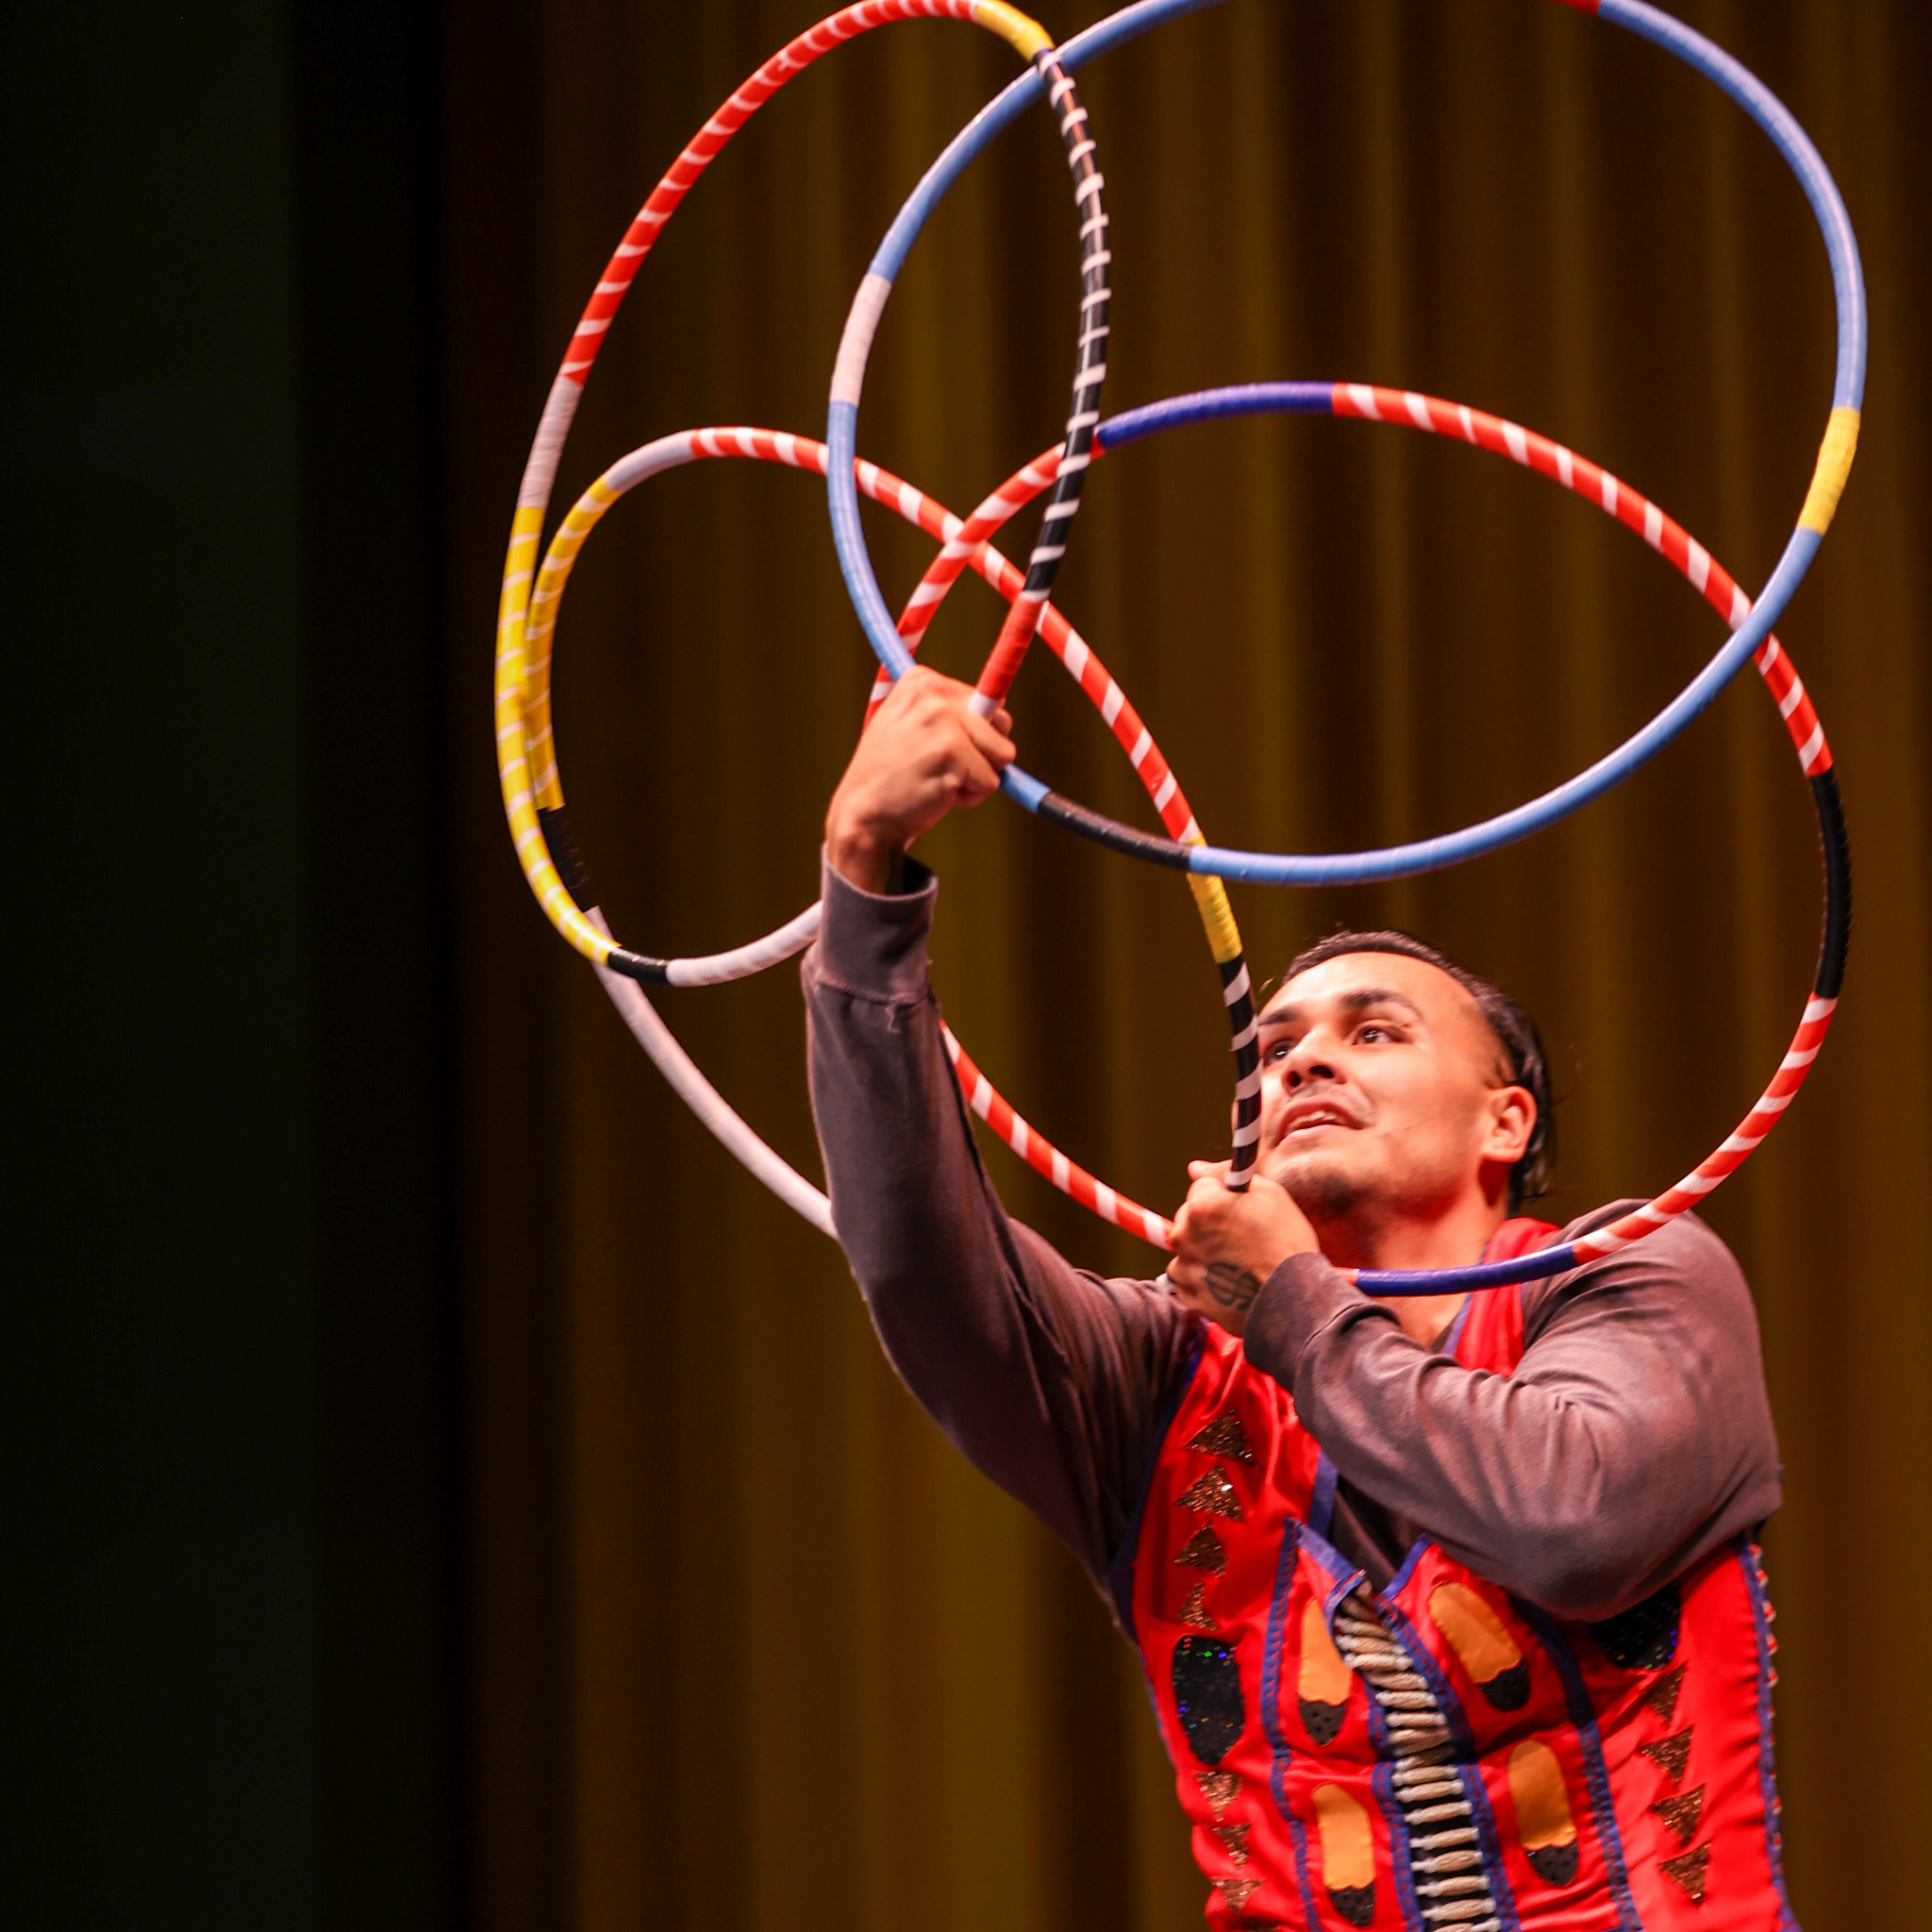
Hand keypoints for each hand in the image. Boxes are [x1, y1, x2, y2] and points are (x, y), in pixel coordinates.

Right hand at [825, 667, 1015, 891]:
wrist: (862, 814)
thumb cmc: (892, 775)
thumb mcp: (909, 725)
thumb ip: (950, 711)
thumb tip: (999, 706)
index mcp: (922, 680)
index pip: (986, 701)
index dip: (972, 735)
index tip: (934, 748)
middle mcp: (933, 694)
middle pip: (1002, 723)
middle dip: (983, 753)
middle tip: (940, 766)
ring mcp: (943, 723)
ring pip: (1002, 753)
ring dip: (978, 775)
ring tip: (938, 778)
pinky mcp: (952, 755)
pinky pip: (992, 782)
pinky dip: (971, 796)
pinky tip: (937, 793)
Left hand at [1166, 1160, 1318, 1336]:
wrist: (1293, 1300)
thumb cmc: (1286, 1245)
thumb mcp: (1269, 1195)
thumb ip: (1225, 1175)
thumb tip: (1195, 1168)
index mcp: (1202, 1205)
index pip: (1201, 1186)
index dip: (1223, 1197)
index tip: (1240, 1210)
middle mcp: (1184, 1234)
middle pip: (1190, 1217)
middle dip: (1210, 1223)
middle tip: (1243, 1238)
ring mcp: (1184, 1267)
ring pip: (1189, 1249)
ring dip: (1205, 1252)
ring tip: (1239, 1263)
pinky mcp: (1189, 1296)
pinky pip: (1190, 1279)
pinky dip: (1205, 1280)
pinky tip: (1231, 1281)